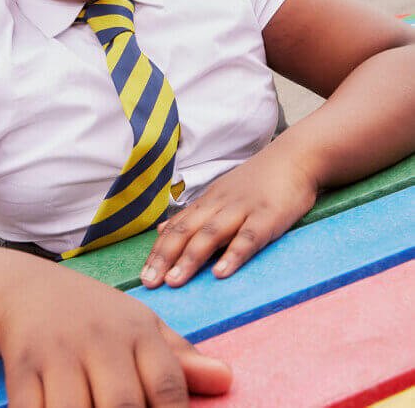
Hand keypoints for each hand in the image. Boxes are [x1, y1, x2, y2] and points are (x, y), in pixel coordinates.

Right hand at [0, 257, 230, 406]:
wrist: (28, 288)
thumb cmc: (96, 316)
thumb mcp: (140, 325)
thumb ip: (181, 357)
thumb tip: (227, 379)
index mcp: (135, 331)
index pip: (167, 384)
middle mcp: (98, 339)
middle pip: (122, 404)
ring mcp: (57, 352)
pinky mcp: (21, 366)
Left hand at [141, 147, 317, 287]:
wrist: (296, 157)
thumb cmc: (259, 181)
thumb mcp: (221, 194)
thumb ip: (194, 214)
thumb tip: (161, 230)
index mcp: (208, 202)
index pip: (176, 228)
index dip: (158, 251)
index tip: (143, 276)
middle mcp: (220, 205)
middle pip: (186, 231)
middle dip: (165, 257)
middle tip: (149, 283)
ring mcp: (243, 209)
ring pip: (211, 234)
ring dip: (190, 258)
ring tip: (174, 281)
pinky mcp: (268, 216)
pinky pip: (248, 237)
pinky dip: (233, 254)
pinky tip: (221, 272)